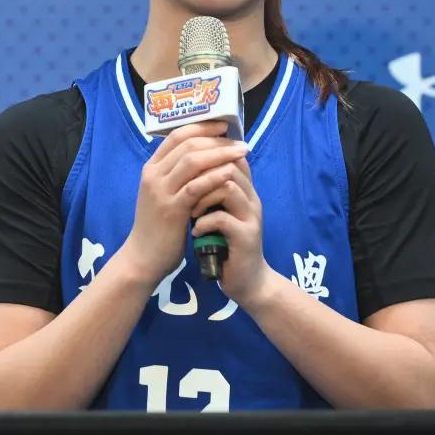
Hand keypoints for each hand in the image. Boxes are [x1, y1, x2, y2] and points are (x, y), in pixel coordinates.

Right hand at [116, 120, 248, 286]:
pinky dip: (214, 176)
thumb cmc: (158, 227)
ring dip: (220, 154)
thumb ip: (177, 176)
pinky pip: (195, 186)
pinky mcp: (170, 209)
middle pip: (187, 144)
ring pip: (192, 161)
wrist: (143, 258)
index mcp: (151, 168)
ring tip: (241, 153)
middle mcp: (153, 175)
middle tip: (240, 141)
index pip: (176, 136)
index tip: (224, 125)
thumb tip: (206, 156)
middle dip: (216, 139)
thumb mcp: (163, 194)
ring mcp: (160, 191)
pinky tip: (230, 173)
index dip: (202, 127)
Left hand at [190, 156, 272, 307]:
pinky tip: (195, 231)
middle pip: (229, 165)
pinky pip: (222, 218)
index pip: (230, 155)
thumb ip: (211, 192)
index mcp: (244, 189)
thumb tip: (186, 168)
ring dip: (202, 196)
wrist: (246, 280)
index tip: (185, 164)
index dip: (208, 153)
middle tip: (183, 187)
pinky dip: (203, 222)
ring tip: (189, 210)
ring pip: (227, 187)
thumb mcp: (219, 212)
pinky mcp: (246, 237)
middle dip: (201, 173)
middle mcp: (251, 198)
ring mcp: (251, 216)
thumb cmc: (227, 244)